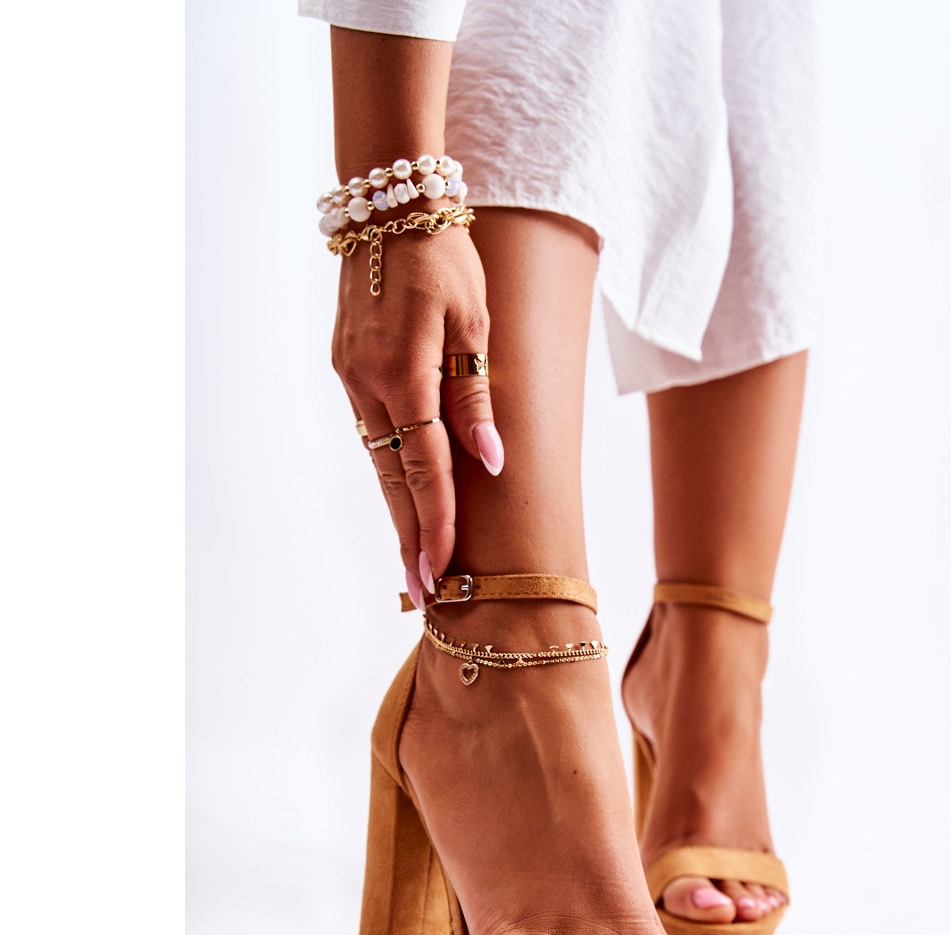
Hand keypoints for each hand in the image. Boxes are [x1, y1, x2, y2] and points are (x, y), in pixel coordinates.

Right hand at [331, 222, 502, 607]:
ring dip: (396, 511)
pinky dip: (386, 472)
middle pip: (392, 480)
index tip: (443, 570)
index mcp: (405, 373)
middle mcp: (368, 384)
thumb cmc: (444, 259)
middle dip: (410, 538)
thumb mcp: (473, 322)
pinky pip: (369, 432)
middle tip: (421, 592)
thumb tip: (487, 459)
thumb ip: (474, 395)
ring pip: (376, 460)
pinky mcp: (345, 368)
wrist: (387, 208)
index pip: (425, 467)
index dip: (437, 523)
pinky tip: (399, 499)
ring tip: (413, 561)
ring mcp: (350, 377)